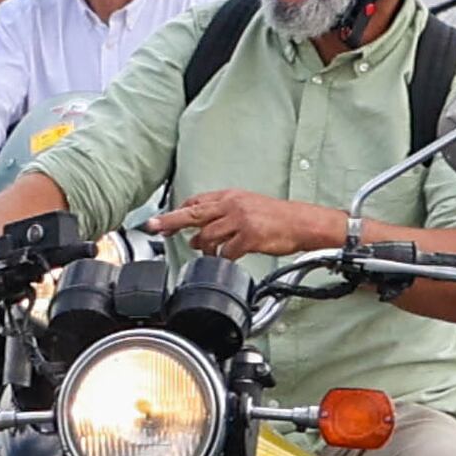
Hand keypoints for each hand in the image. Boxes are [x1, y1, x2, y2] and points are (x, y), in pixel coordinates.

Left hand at [156, 189, 340, 261]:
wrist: (302, 222)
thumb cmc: (277, 217)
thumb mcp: (247, 205)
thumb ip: (222, 214)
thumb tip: (197, 232)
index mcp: (230, 196)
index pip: (196, 201)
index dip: (178, 211)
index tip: (162, 220)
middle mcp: (232, 205)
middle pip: (193, 213)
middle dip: (170, 221)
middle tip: (153, 227)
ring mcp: (240, 220)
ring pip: (208, 236)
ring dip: (203, 248)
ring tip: (206, 252)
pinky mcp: (250, 236)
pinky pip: (227, 251)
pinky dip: (223, 258)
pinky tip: (226, 259)